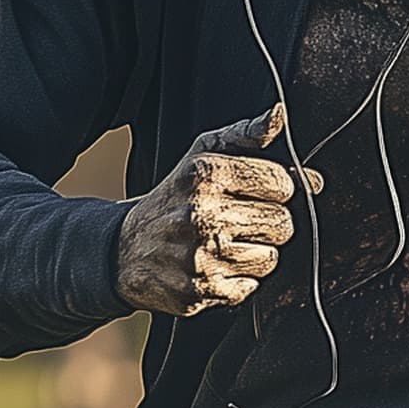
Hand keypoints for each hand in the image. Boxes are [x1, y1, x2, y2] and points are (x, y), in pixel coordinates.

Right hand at [115, 104, 311, 314]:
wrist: (125, 250)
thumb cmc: (175, 197)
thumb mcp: (202, 155)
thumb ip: (245, 135)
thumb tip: (279, 115)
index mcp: (206, 175)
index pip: (283, 183)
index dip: (280, 188)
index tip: (263, 191)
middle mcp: (203, 215)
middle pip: (283, 223)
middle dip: (270, 222)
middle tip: (241, 219)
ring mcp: (203, 257)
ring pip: (272, 258)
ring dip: (257, 252)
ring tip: (226, 242)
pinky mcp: (203, 291)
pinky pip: (253, 285)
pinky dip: (241, 278)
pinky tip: (216, 265)